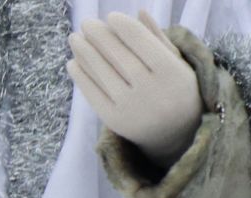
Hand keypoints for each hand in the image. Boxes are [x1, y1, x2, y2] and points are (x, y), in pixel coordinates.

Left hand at [68, 12, 201, 166]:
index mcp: (171, 72)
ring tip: (74, 39)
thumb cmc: (176, 88)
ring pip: (103, 74)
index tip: (110, 16)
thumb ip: (158, 38)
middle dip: (99, 37)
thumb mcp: (177, 62)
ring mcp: (131, 107)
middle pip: (119, 56)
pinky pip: (94, 95)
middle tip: (85, 23)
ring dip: (85, 54)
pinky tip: (72, 63)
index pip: (142, 43)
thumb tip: (139, 11)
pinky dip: (81, 77)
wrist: (175, 133)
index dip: (123, 28)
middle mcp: (151, 90)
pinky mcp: (115, 121)